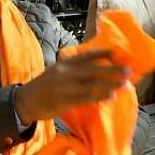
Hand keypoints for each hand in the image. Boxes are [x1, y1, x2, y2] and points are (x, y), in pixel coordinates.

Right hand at [13, 49, 131, 123]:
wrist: (25, 101)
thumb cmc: (44, 86)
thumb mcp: (56, 71)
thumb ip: (72, 69)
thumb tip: (96, 69)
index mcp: (64, 63)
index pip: (86, 55)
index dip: (103, 53)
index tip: (117, 53)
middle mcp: (65, 72)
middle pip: (93, 70)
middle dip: (112, 70)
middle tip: (128, 70)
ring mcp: (65, 87)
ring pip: (92, 85)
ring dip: (110, 84)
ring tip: (124, 84)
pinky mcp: (64, 101)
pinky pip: (86, 98)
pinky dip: (99, 97)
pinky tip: (110, 96)